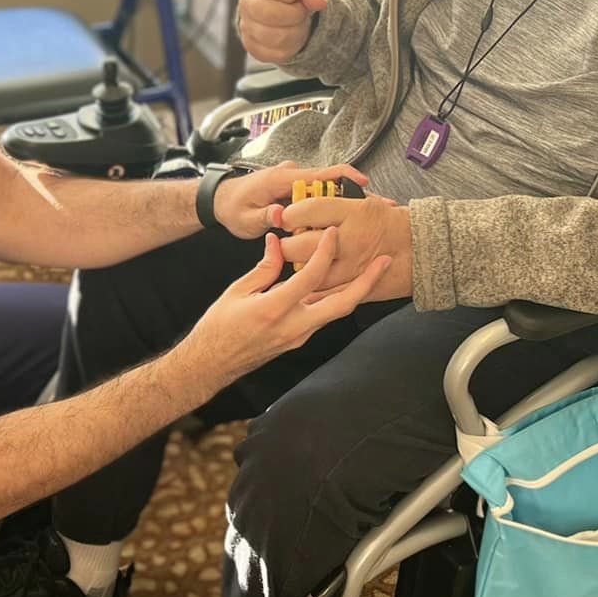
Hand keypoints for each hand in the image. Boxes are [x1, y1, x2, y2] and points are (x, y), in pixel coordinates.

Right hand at [184, 231, 390, 383]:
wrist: (212, 364)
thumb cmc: (219, 327)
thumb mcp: (238, 291)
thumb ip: (264, 267)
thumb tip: (279, 243)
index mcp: (275, 309)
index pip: (311, 277)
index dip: (325, 251)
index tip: (333, 232)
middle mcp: (294, 326)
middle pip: (342, 304)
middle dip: (367, 282)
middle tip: (385, 261)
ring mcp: (299, 336)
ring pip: (337, 312)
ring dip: (357, 290)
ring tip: (373, 269)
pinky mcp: (299, 340)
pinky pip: (324, 316)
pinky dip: (336, 298)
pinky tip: (343, 284)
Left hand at [211, 160, 371, 239]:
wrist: (220, 200)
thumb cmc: (232, 208)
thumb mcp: (246, 219)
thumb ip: (265, 217)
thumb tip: (281, 215)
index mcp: (282, 178)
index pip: (320, 173)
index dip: (344, 176)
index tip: (364, 183)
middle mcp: (291, 175)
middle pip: (329, 182)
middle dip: (353, 193)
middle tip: (376, 206)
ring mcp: (294, 181)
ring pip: (325, 190)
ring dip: (343, 201)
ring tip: (367, 214)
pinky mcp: (294, 189)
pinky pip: (316, 196)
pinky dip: (330, 205)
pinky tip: (345, 219)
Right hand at [237, 0, 328, 64]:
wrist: (289, 8)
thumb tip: (319, 2)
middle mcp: (246, 2)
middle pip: (269, 13)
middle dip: (296, 13)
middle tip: (301, 10)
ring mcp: (246, 26)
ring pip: (276, 37)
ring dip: (297, 31)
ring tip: (298, 22)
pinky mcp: (253, 47)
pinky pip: (276, 54)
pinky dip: (292, 46)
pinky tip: (292, 34)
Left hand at [276, 193, 413, 301]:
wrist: (428, 250)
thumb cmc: (396, 223)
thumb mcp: (368, 203)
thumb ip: (338, 203)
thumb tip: (306, 203)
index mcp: (355, 212)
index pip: (308, 210)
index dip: (291, 215)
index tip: (287, 217)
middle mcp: (352, 239)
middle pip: (301, 245)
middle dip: (287, 245)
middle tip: (287, 242)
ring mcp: (354, 267)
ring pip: (309, 272)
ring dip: (298, 269)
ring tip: (298, 262)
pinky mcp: (357, 288)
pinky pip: (325, 292)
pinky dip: (312, 289)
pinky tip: (307, 283)